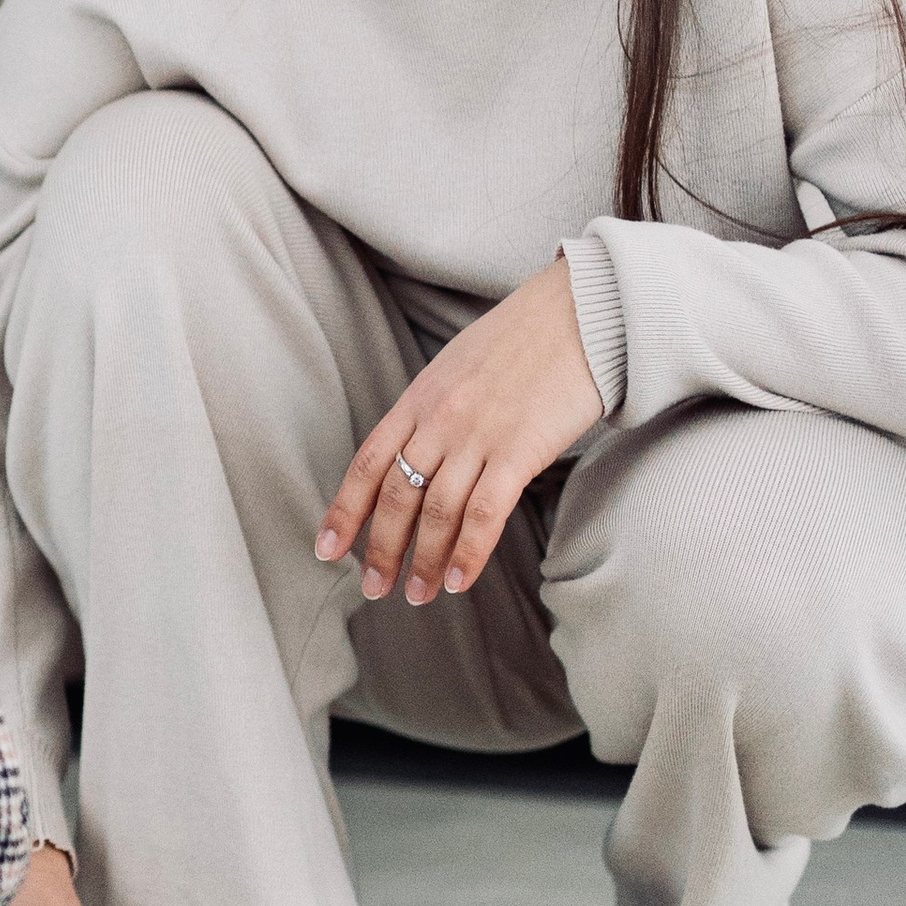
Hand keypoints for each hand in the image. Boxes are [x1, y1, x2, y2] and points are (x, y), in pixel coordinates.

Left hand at [318, 257, 604, 605]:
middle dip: (380, 549)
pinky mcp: (520, 450)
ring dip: (424, 561)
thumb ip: (433, 410)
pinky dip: (468, 553)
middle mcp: (439, 419)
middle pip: (395, 496)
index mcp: (419, 398)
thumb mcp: (458, 366)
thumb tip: (418, 454)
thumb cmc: (523, 340)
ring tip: (418, 594)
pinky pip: (484, 513)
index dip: (343, 512)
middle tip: (373, 588)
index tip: (326, 550)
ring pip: (436, 512)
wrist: (579, 312)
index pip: (367, 464)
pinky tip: (459, 581)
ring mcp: (478, 435)